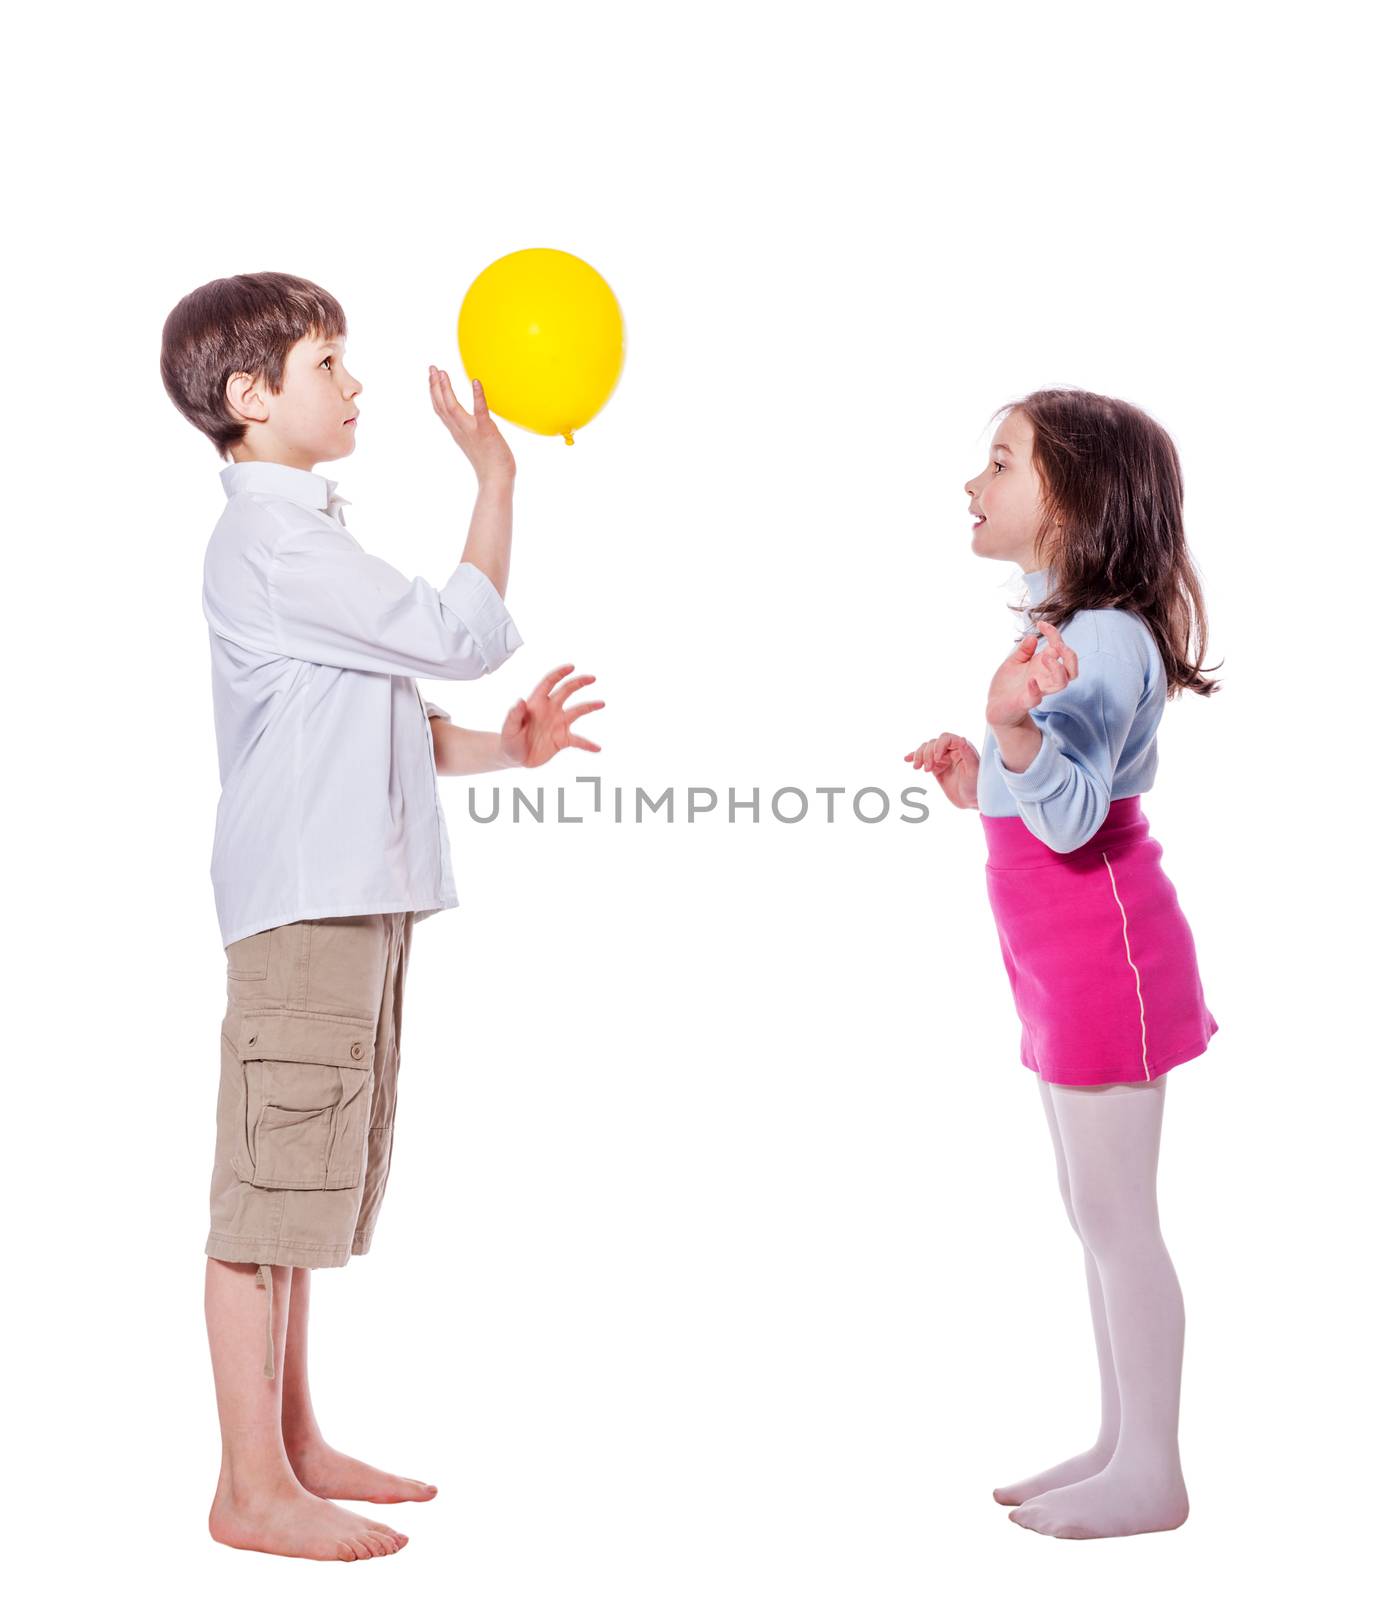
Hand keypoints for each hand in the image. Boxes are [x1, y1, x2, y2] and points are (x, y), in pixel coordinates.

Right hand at [429, 366, 515, 483]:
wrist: (496, 480)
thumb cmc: (491, 464)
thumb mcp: (477, 442)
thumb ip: (473, 429)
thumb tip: (478, 420)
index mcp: (458, 431)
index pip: (441, 409)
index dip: (435, 392)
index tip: (433, 375)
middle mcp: (460, 430)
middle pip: (441, 405)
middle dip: (435, 385)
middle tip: (432, 367)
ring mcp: (471, 431)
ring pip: (452, 407)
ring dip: (446, 389)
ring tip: (443, 372)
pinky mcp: (486, 431)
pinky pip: (480, 411)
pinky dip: (477, 396)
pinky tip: (476, 382)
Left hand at [500, 664, 604, 768]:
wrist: (514, 757)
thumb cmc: (509, 740)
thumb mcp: (509, 729)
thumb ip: (514, 715)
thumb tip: (520, 701)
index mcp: (537, 703)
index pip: (549, 683)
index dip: (559, 674)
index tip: (571, 667)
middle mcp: (550, 710)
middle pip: (566, 691)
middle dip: (579, 682)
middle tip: (592, 678)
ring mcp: (558, 724)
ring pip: (577, 711)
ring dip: (589, 706)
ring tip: (601, 703)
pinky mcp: (562, 739)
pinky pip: (578, 741)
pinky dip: (588, 744)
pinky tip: (597, 748)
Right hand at [904, 731, 979, 809]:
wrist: (971, 800)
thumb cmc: (977, 786)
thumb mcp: (974, 771)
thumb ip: (968, 754)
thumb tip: (962, 739)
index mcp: (962, 748)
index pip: (946, 739)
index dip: (938, 746)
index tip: (937, 760)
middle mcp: (951, 750)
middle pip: (933, 744)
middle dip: (927, 754)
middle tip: (927, 769)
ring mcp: (942, 758)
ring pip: (926, 749)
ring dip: (919, 756)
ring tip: (917, 768)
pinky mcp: (936, 767)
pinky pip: (923, 759)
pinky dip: (914, 757)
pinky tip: (907, 759)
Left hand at [984, 620, 1076, 727]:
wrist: (995, 707)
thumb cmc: (1007, 684)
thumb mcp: (1013, 662)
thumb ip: (1023, 650)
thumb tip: (1032, 636)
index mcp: (1042, 665)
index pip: (1058, 648)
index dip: (1054, 633)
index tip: (1041, 623)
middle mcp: (1045, 677)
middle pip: (1071, 668)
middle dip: (1069, 655)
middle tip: (1057, 645)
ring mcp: (1038, 690)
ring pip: (1062, 682)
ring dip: (1058, 668)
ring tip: (1045, 658)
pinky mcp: (1026, 702)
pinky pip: (1036, 697)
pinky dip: (1035, 689)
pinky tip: (1030, 681)